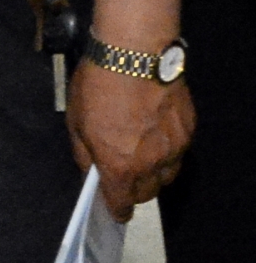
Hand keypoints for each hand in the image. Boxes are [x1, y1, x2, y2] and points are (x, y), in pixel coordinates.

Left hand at [66, 59, 194, 220]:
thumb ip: (84, 153)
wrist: (134, 53)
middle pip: (147, 193)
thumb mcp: (75, 120)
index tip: (115, 210)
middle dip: (134, 189)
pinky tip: (157, 130)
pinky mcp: (188, 131)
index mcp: (119, 166)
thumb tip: (90, 171)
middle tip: (125, 173)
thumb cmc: (97, 85)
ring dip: (154, 172)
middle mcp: (150, 165)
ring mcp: (174, 149)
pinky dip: (168, 149)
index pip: (122, 204)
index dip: (116, 210)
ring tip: (143, 152)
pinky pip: (179, 151)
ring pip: (167, 175)